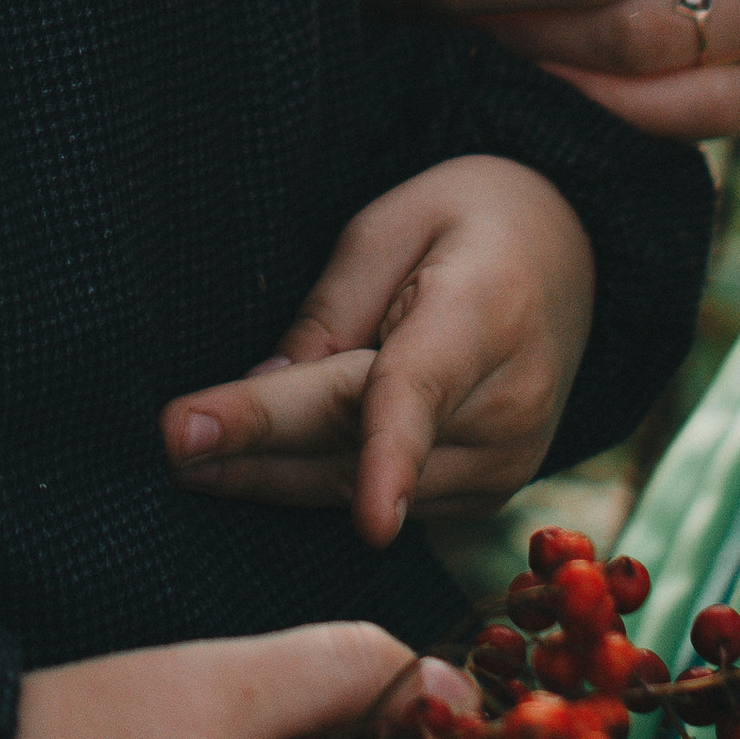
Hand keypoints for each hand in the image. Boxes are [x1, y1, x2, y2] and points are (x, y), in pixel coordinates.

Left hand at [158, 158, 595, 545]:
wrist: (569, 253)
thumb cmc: (469, 219)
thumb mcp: (393, 223)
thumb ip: (333, 308)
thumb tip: (268, 384)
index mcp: (484, 319)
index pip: (424, 395)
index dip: (390, 458)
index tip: (371, 519)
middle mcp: (507, 408)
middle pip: (363, 445)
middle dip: (260, 448)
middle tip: (170, 442)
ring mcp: (505, 463)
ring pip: (364, 486)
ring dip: (272, 476)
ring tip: (185, 458)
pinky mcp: (489, 495)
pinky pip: (387, 501)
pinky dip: (319, 485)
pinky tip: (249, 471)